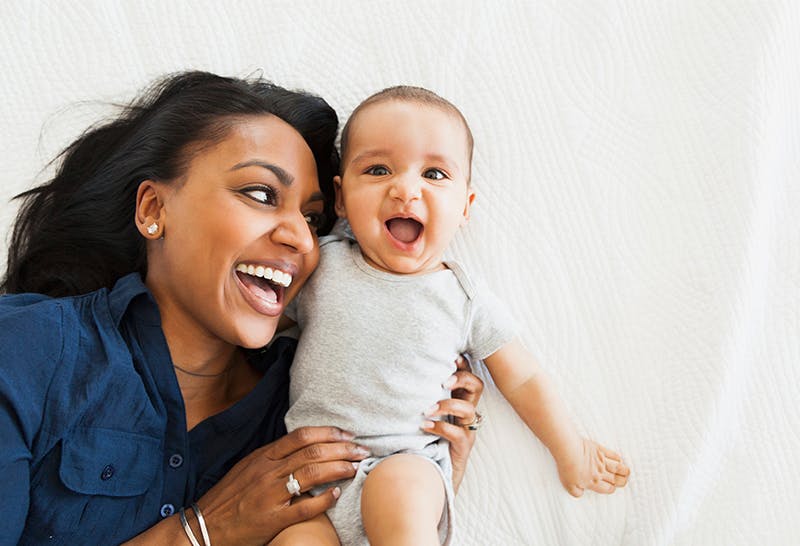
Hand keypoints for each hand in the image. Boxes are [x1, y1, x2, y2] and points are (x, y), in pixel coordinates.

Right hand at [191, 427, 367, 544]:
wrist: (203, 527)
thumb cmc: (229, 498)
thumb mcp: (248, 468)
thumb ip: (274, 457)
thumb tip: (304, 447)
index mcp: (262, 457)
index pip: (301, 436)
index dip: (328, 433)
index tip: (347, 435)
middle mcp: (267, 472)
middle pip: (312, 452)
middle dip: (342, 449)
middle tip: (362, 450)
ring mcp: (269, 495)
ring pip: (311, 474)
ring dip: (339, 469)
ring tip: (355, 468)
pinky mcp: (272, 519)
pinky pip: (304, 507)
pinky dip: (323, 499)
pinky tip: (337, 494)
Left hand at [421, 355, 483, 491]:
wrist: (428, 476)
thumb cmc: (420, 441)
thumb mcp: (419, 413)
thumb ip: (416, 396)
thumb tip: (392, 374)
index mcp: (456, 400)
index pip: (467, 375)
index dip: (462, 364)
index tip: (450, 356)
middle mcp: (465, 413)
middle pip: (477, 386)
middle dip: (462, 378)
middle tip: (443, 381)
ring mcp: (466, 430)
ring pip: (469, 410)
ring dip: (448, 405)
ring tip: (428, 409)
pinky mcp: (463, 449)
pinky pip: (460, 434)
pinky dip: (442, 427)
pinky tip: (425, 426)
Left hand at [556, 437, 629, 496]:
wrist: (568, 451)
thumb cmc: (567, 468)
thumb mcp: (568, 486)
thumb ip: (576, 493)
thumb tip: (581, 494)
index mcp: (593, 482)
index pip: (608, 488)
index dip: (612, 489)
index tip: (612, 488)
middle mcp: (600, 473)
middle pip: (616, 479)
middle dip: (622, 482)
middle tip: (623, 481)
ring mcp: (601, 461)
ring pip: (618, 468)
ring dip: (624, 471)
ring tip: (627, 472)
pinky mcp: (599, 450)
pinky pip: (613, 455)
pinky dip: (618, 458)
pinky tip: (619, 459)